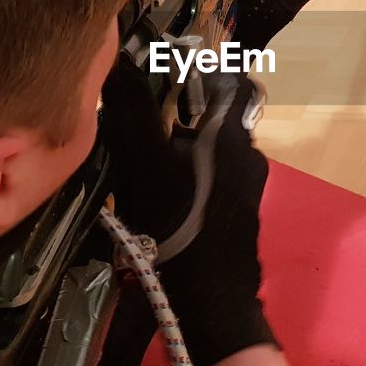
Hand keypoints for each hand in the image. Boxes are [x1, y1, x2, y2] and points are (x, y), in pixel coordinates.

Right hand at [100, 63, 274, 365]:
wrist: (210, 302)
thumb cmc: (179, 225)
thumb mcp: (147, 163)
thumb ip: (134, 111)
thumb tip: (117, 63)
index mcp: (232, 133)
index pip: (223, 78)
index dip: (192, 68)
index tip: (156, 72)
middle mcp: (248, 154)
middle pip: (207, 118)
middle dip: (172, 119)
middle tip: (132, 129)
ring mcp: (246, 187)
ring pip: (206, 152)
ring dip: (175, 153)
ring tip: (137, 168)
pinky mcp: (238, 214)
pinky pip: (209, 181)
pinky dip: (183, 181)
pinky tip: (156, 200)